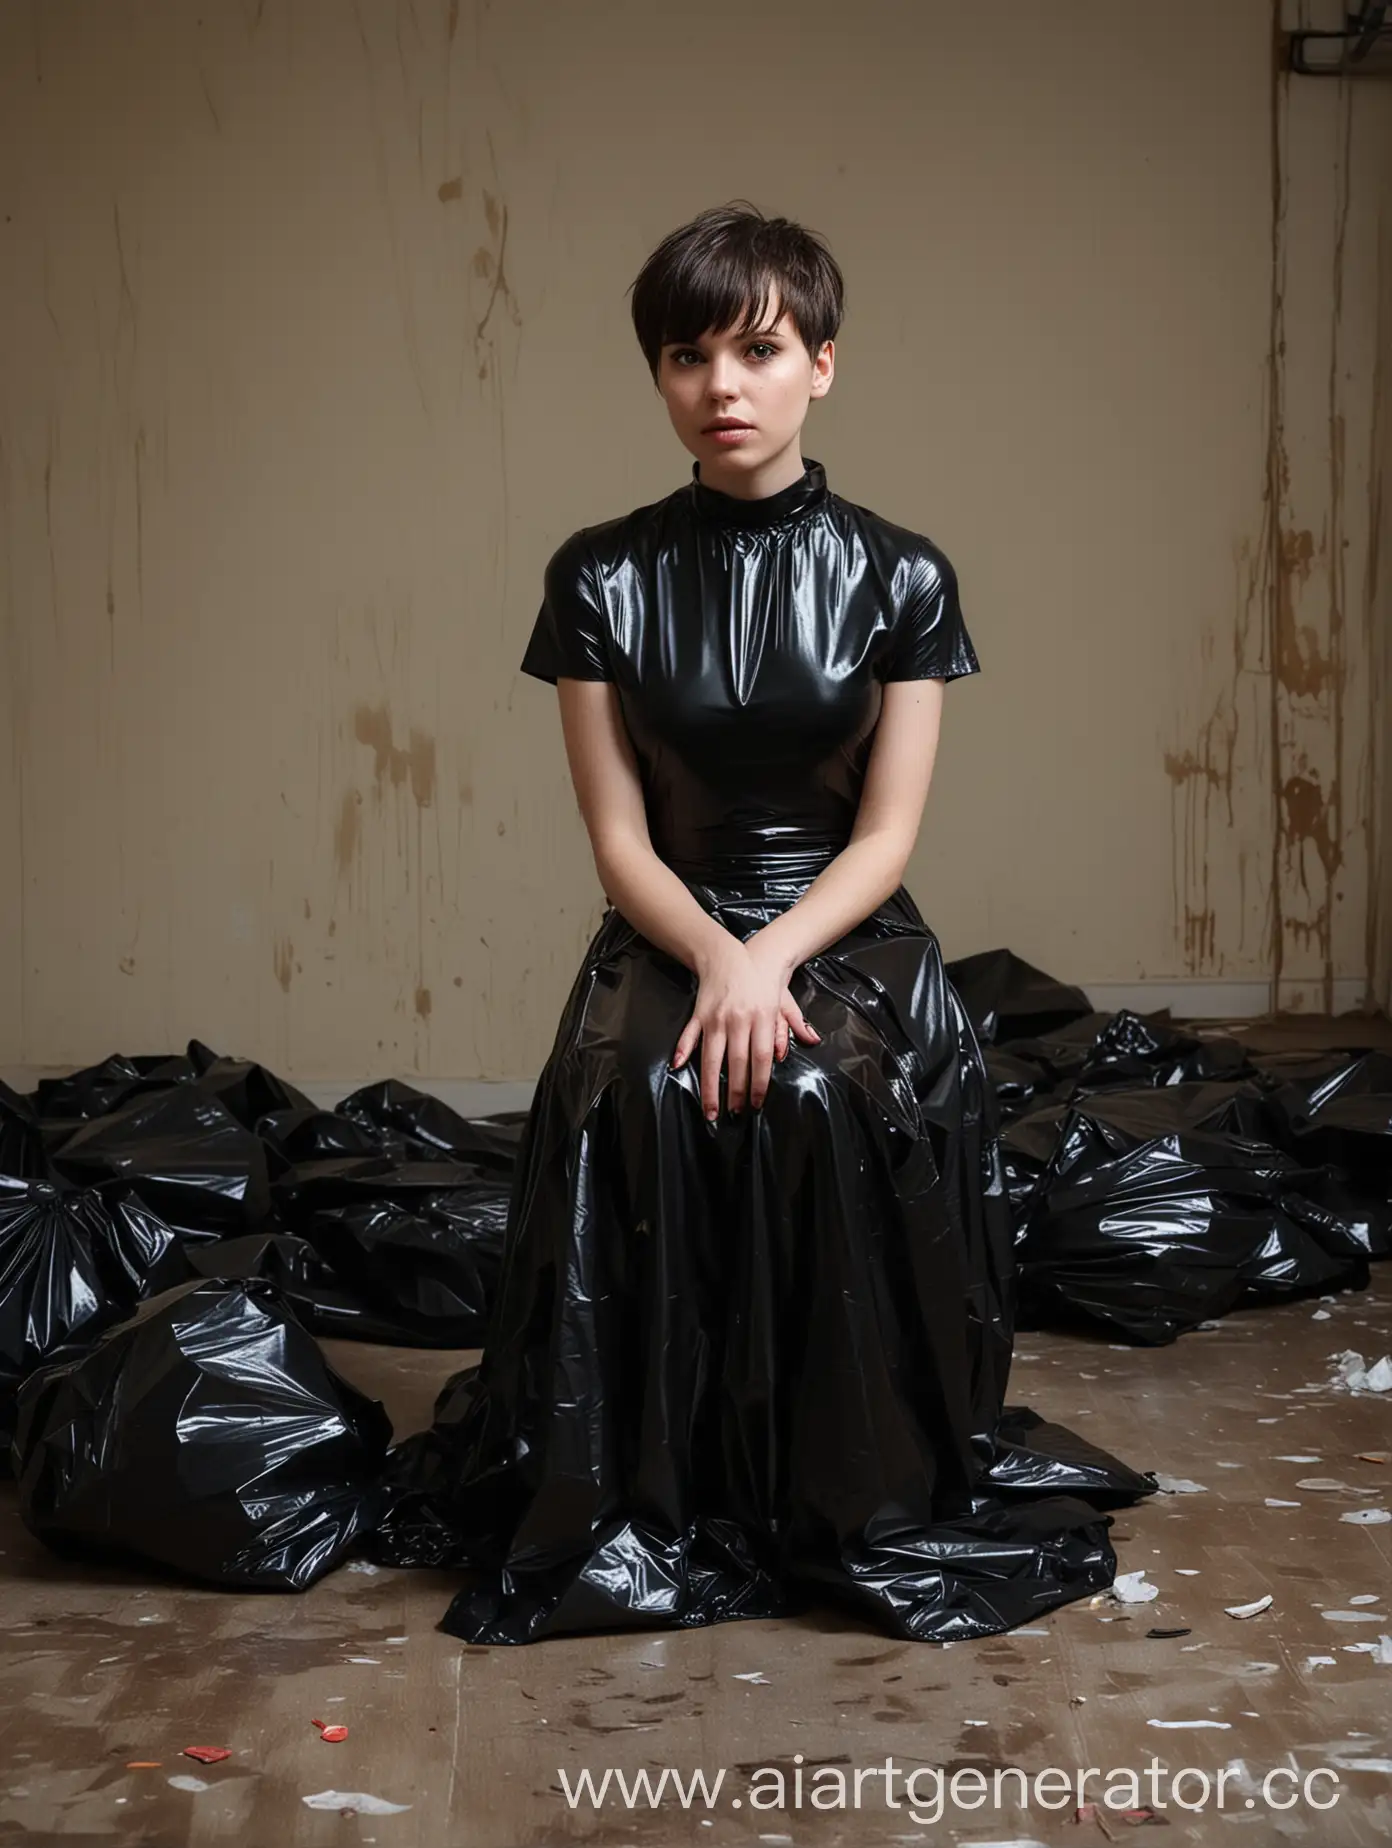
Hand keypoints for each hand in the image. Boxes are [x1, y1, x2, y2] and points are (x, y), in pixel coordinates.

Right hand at [670, 935, 820, 1118]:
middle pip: (737, 1062)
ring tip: (710, 1109)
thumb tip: (811, 1040)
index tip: (756, 1103)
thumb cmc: (758, 981)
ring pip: (712, 1057)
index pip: (762, 1058)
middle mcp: (738, 1019)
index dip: (758, 1083)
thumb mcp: (780, 999)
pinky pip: (690, 1036)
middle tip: (735, 1114)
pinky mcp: (699, 1014)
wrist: (728, 955)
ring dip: (711, 1086)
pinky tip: (679, 1069)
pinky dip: (683, 1052)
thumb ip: (793, 1022)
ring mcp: (716, 1017)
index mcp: (762, 1017)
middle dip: (736, 1092)